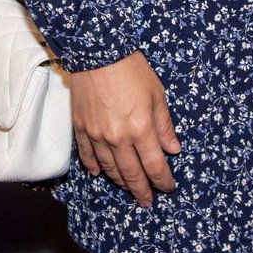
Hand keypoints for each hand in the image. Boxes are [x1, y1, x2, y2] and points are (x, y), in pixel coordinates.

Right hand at [71, 51, 180, 206]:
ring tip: (129, 188)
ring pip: (109, 169)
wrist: (98, 51)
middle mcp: (117, 138)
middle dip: (142, 190)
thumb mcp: (157, 93)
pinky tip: (100, 173)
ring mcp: (96, 136)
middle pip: (131, 174)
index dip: (162, 180)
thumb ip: (164, 125)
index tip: (168, 188)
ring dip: (120, 182)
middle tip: (147, 201)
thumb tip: (172, 149)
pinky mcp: (80, 129)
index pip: (154, 166)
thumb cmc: (131, 68)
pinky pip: (87, 157)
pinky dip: (95, 167)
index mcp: (140, 129)